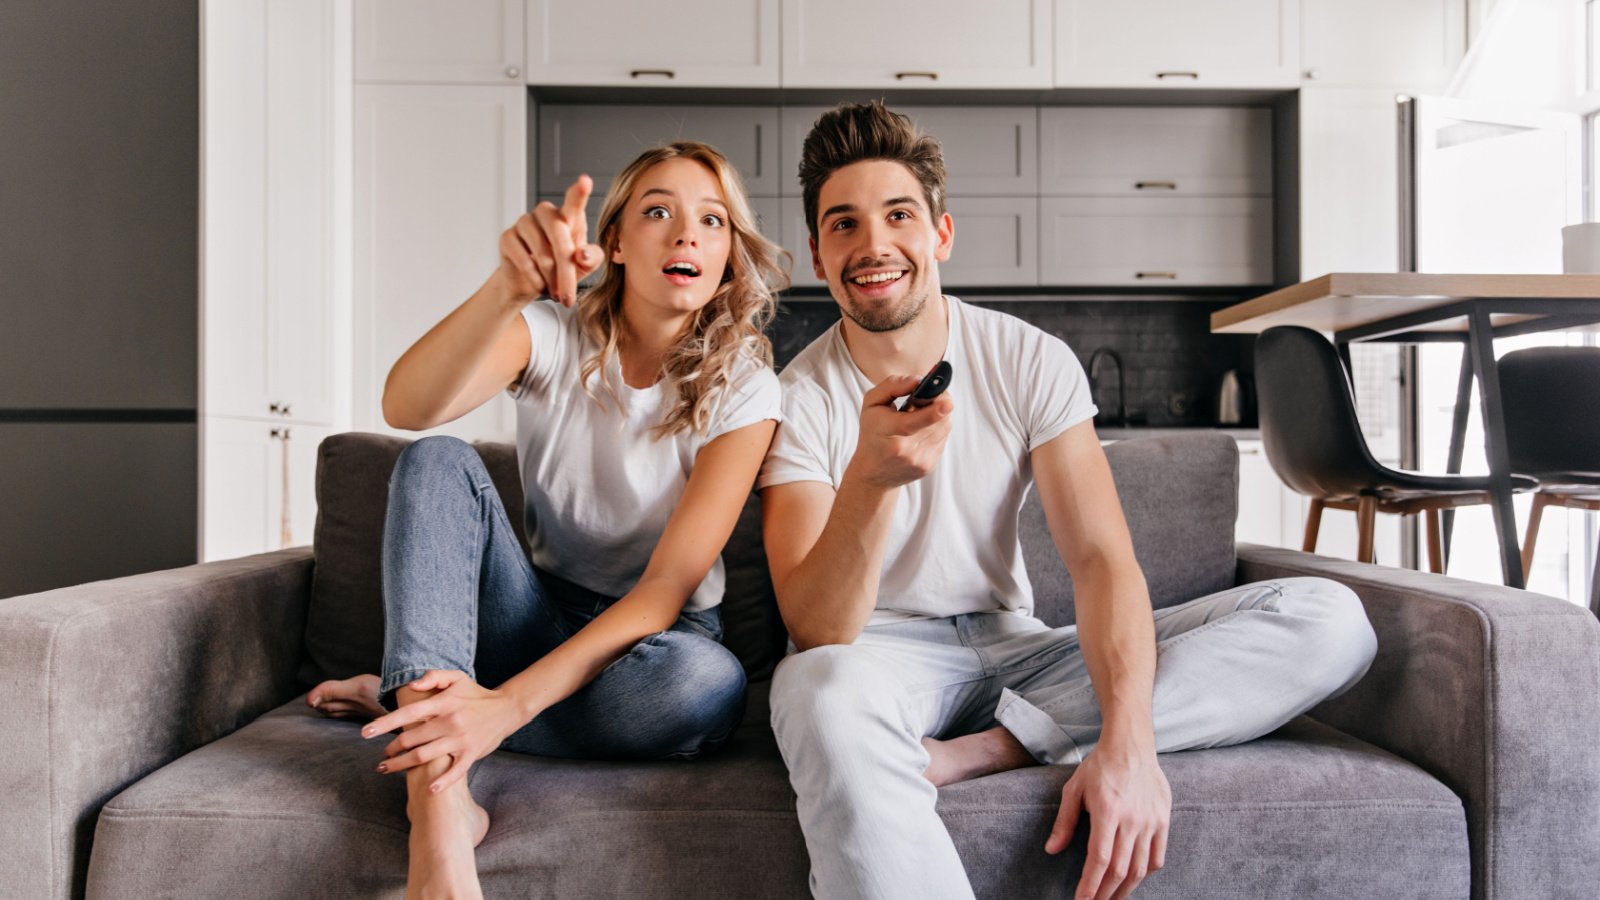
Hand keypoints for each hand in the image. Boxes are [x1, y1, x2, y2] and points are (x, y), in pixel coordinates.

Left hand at [361, 670, 526, 793]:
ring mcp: (461, 739)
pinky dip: (442, 783)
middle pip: (411, 739)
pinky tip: (429, 790)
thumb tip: (411, 686)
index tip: (366, 732)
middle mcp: (450, 721)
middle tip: (382, 755)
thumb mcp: (457, 678)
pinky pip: (454, 772)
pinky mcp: (471, 754)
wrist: (507, 709)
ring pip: (423, 757)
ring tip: (387, 769)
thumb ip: (433, 677)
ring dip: (401, 766)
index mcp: (444, 702)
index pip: (408, 714)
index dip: (385, 723)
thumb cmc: (476, 694)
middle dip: (390, 750)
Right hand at [496, 175, 604, 307]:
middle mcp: (545, 213)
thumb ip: (591, 258)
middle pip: (560, 237)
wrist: (534, 283)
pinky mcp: (507, 236)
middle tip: (569, 298)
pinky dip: (535, 279)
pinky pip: (524, 261)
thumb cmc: (563, 268)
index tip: (585, 181)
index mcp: (568, 216)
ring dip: (551, 279)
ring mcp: (525, 222)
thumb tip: (581, 255)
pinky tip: (539, 284)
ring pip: (542, 253)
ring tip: (555, 291)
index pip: (574, 201)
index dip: (579, 192)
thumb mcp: (584, 266)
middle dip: (567, 272)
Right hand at [843, 374, 954, 489]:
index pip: (918, 420)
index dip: (936, 410)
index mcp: (890, 431)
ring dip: (938, 416)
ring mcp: (920, 460)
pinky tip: (920, 432)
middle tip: (921, 401)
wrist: (872, 474)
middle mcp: (907, 449)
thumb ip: (893, 386)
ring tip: (918, 417)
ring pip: (945, 427)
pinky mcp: (929, 466)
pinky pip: (943, 439)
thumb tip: (918, 380)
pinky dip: (936, 430)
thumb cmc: (872, 433)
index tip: (947, 401)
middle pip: (939, 420)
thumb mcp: (871, 403)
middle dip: (937, 403)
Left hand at [1046, 746, 1170, 899]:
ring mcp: (1151, 821)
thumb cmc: (1099, 767)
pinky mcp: (1163, 820)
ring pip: (1139, 867)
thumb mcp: (1074, 790)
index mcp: (1108, 811)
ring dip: (1125, 889)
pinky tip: (1133, 878)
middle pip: (1119, 869)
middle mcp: (1132, 819)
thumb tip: (1051, 850)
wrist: (1131, 746)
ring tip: (1112, 899)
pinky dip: (1146, 872)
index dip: (1090, 885)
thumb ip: (1064, 822)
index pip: (1099, 859)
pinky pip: (1157, 856)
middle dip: (1105, 893)